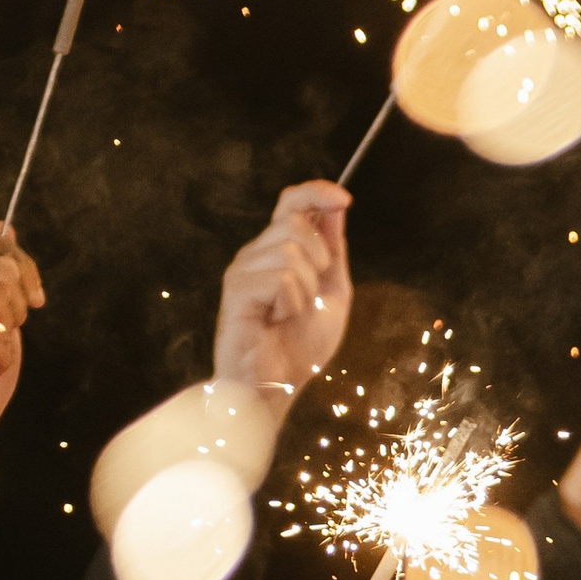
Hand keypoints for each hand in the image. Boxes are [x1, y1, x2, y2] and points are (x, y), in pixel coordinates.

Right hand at [212, 181, 351, 402]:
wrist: (279, 387)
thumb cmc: (301, 346)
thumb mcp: (332, 292)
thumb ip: (333, 250)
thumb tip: (336, 206)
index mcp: (277, 250)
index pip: (291, 201)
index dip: (316, 192)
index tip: (344, 199)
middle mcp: (255, 253)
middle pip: (295, 222)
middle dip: (319, 260)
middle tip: (310, 295)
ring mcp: (242, 269)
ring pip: (290, 250)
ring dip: (305, 289)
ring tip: (290, 313)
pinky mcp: (237, 289)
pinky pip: (280, 277)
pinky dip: (291, 303)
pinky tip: (277, 319)